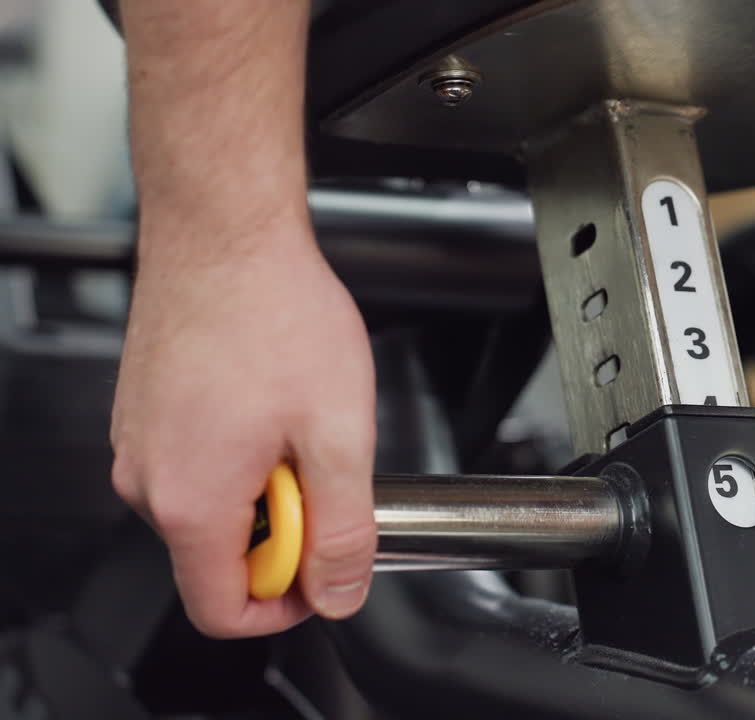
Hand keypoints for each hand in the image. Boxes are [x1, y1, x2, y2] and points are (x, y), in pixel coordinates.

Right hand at [110, 218, 376, 637]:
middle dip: (284, 533)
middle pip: (218, 560)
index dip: (286, 606)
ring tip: (298, 426)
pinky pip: (195, 466)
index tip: (325, 571)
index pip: (223, 612)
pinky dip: (240, 456)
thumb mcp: (339, 435)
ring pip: (210, 510)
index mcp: (190, 502)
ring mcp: (139, 444)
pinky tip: (270, 404)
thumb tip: (342, 592)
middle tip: (323, 471)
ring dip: (265, 489)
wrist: (225, 235)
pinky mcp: (145, 415)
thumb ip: (345, 529)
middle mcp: (148, 481)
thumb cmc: (274, 313)